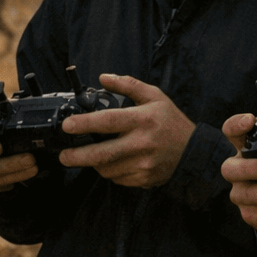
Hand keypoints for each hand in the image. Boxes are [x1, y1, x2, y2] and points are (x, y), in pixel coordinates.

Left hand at [57, 74, 194, 187]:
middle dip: (78, 156)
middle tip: (64, 155)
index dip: (84, 123)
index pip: (108, 121)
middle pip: (102, 153)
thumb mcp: (154, 96)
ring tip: (92, 155)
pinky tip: (112, 162)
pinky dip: (109, 171)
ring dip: (94, 163)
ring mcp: (143, 164)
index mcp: (143, 119)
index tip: (67, 126)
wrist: (192, 151)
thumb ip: (128, 85)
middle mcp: (142, 143)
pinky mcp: (143, 179)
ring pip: (107, 168)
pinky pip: (117, 178)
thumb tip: (103, 78)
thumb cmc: (171, 121)